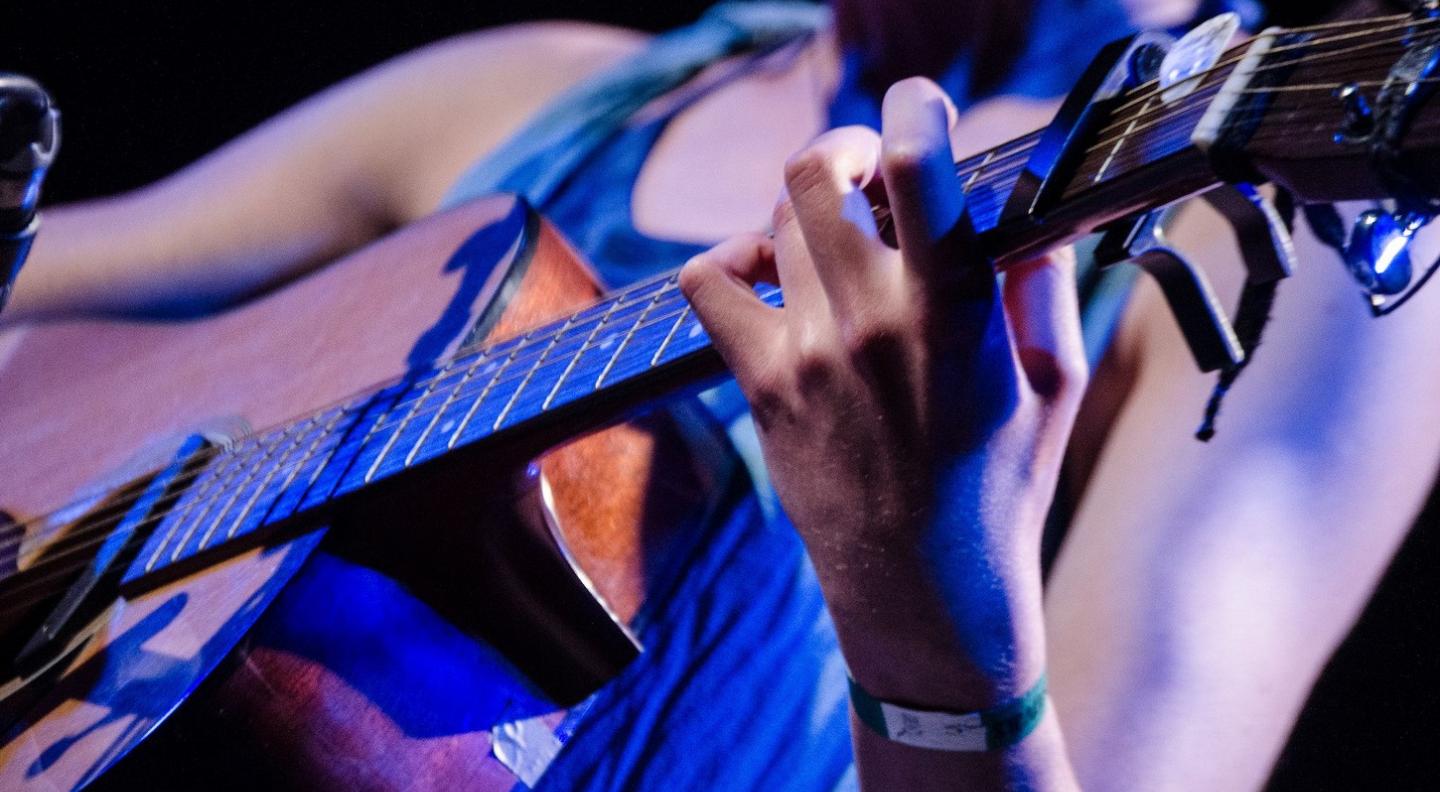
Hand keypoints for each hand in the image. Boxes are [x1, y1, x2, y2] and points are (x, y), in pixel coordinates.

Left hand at [679, 78, 1086, 708]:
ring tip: (839, 233)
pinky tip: (771, 274)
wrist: (922, 587)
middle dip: (848, 147)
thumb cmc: (999, 488)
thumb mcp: (1055, 384)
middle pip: (819, 174)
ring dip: (809, 207)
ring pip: (775, 219)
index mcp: (953, 314)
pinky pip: (710, 281)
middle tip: (871, 166)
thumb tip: (1025, 212)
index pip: (919, 172)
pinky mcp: (761, 381)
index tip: (920, 105)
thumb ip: (1040, 284)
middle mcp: (868, 321)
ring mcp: (803, 351)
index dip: (915, 112)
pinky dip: (734, 259)